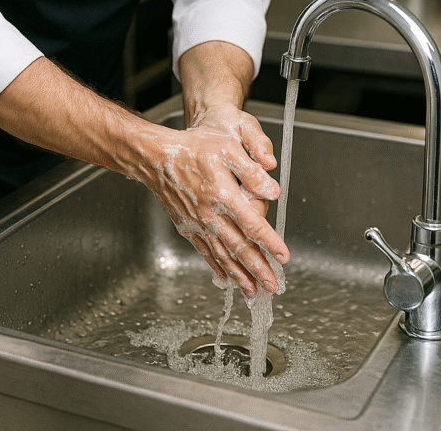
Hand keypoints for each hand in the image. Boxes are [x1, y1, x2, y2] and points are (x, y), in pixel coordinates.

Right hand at [140, 113, 288, 297]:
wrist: (157, 158)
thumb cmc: (193, 149)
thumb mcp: (227, 149)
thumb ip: (251, 172)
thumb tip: (273, 191)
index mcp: (224, 195)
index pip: (252, 225)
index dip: (269, 243)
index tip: (283, 257)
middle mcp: (211, 215)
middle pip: (239, 248)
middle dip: (258, 270)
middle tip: (272, 287)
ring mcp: (198, 224)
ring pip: (222, 256)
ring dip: (239, 276)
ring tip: (253, 292)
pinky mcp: (187, 228)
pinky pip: (205, 252)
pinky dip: (217, 267)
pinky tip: (225, 278)